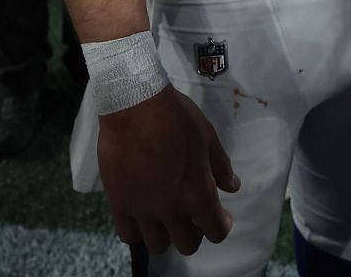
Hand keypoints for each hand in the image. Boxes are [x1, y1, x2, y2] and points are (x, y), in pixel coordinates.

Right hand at [97, 87, 239, 256]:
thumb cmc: (176, 117)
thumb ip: (221, 167)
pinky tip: (141, 215)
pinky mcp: (119, 203)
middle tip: (192, 214)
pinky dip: (137, 230)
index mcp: (198, 194)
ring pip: (158, 245)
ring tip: (165, 216)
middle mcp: (171, 209)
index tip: (220, 215)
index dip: (221, 225)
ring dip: (166, 234)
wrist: (134, 104)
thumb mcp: (208, 138)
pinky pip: (128, 235)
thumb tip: (232, 186)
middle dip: (195, 232)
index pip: (216, 232)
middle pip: (187, 244)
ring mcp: (143, 209)